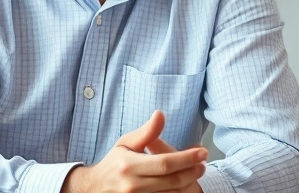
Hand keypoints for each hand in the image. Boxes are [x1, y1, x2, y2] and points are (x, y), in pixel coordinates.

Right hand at [62, 110, 206, 192]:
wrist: (94, 189)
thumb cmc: (114, 163)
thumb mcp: (126, 143)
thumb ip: (146, 132)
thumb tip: (160, 114)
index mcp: (129, 166)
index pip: (165, 163)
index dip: (187, 158)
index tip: (203, 152)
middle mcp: (132, 186)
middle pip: (172, 181)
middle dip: (192, 172)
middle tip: (204, 163)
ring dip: (188, 185)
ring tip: (197, 172)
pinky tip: (184, 186)